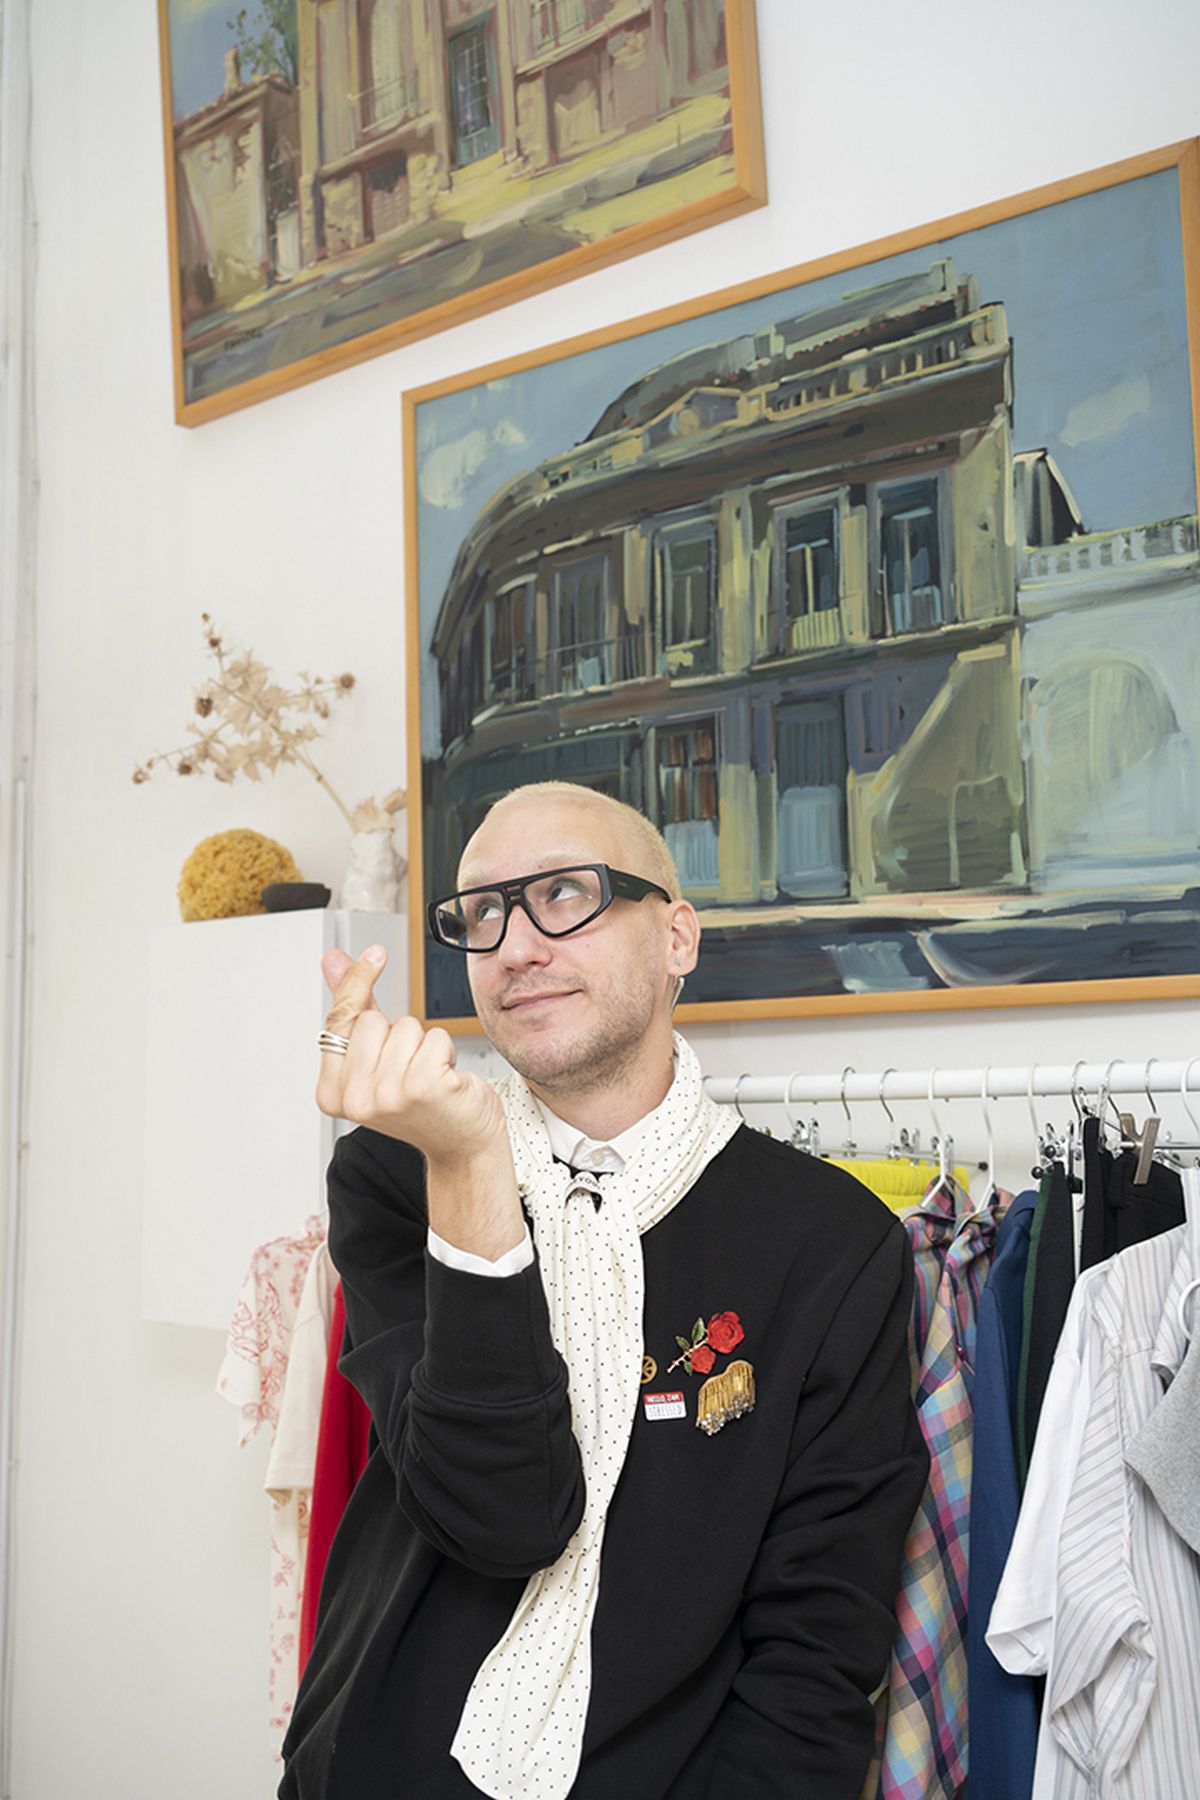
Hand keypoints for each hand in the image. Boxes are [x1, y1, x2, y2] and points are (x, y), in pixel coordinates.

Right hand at [317, 946, 507, 1165]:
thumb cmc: (421, 1102)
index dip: (357, 983)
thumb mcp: (377, 1058)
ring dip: (423, 1045)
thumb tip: (332, 961)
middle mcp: (355, 1100)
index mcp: (332, 1094)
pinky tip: (445, 1080)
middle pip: (372, 1020)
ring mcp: (388, 1095)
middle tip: (408, 1070)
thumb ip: (352, 1010)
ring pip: (406, 1026)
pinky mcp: (423, 1086)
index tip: (375, 953)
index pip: (339, 1020)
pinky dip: (445, 1051)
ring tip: (427, 1077)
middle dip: (397, 1035)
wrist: (462, 1144)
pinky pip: (435, 1036)